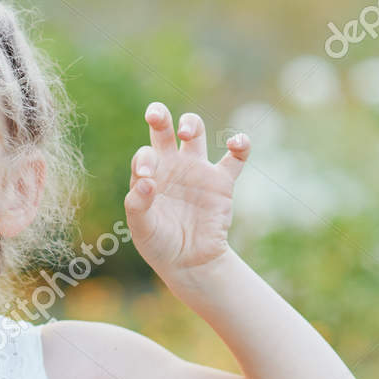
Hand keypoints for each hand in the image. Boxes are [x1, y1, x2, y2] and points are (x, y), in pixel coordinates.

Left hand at [123, 104, 249, 275]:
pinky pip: (235, 158)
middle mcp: (172, 166)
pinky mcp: (221, 182)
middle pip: (164, 130)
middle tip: (155, 115)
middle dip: (159, 116)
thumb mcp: (142, 229)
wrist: (190, 262)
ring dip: (191, 124)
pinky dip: (240, 145)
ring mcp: (197, 171)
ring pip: (195, 133)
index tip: (148, 177)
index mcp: (150, 175)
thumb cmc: (160, 244)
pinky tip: (236, 142)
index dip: (145, 159)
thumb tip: (146, 182)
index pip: (145, 155)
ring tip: (187, 132)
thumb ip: (138, 205)